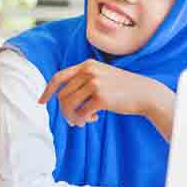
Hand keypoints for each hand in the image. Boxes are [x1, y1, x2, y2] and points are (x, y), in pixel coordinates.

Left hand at [39, 59, 159, 126]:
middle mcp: (89, 71)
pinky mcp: (101, 97)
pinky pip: (80, 113)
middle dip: (65, 111)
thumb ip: (84, 81)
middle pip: (63, 95)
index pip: (59, 77)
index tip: (41, 102)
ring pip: (68, 105)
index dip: (48, 90)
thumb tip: (63, 100)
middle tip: (74, 119)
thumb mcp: (102, 76)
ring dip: (72, 117)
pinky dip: (82, 120)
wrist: (145, 93)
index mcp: (87, 64)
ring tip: (82, 121)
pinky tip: (92, 119)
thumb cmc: (123, 88)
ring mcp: (95, 83)